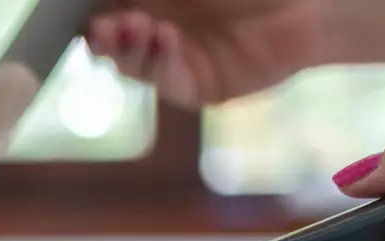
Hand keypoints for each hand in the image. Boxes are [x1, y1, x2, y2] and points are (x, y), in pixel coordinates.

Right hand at [85, 1, 331, 106]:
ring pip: (131, 64)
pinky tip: (165, 39)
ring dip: (126, 47)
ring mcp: (175, 60)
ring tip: (135, 26)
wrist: (312, 5)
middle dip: (99, 36)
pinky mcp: (198, 87)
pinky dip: (160, 63)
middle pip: (108, 42)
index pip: (104, 10)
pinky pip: (167, 82)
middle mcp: (157, 29)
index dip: (87, 14)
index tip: (73, 9)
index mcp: (152, 1)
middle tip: (99, 28)